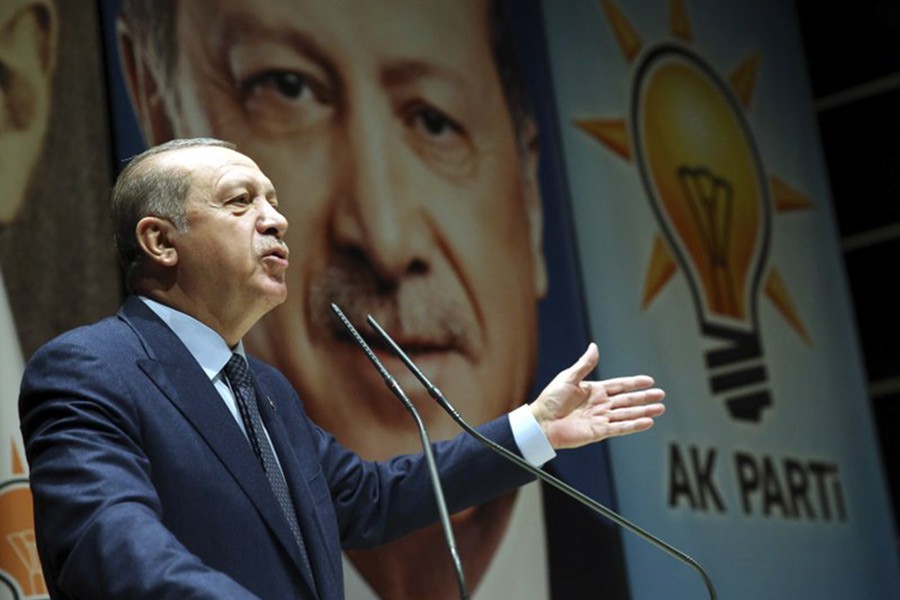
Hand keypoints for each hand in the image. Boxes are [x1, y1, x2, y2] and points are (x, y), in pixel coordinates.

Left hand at [529, 343, 664, 448]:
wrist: (541, 423)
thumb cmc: (550, 400)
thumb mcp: (568, 377)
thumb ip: (585, 364)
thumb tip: (594, 346)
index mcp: (593, 391)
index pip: (619, 385)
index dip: (634, 383)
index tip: (649, 381)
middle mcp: (600, 405)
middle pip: (627, 400)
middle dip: (644, 398)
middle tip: (661, 395)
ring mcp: (600, 418)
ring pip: (627, 414)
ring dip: (643, 411)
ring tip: (660, 409)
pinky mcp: (599, 432)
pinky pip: (620, 428)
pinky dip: (634, 425)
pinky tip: (647, 422)